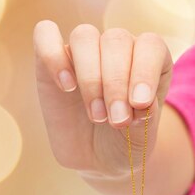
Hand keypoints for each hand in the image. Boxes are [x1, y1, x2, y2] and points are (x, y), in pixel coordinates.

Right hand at [33, 21, 173, 176]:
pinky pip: (45, 35)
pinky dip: (53, 56)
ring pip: (84, 36)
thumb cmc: (125, 144)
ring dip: (90, 77)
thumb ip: (146, 120)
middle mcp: (118, 48)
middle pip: (116, 40)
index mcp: (150, 59)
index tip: (139, 103)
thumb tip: (141, 102)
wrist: (97, 160)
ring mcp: (84, 52)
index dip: (145, 71)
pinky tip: (66, 86)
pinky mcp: (50, 60)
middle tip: (116, 121)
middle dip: (116, 83)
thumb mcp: (142, 140)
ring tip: (95, 114)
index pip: (150, 45)